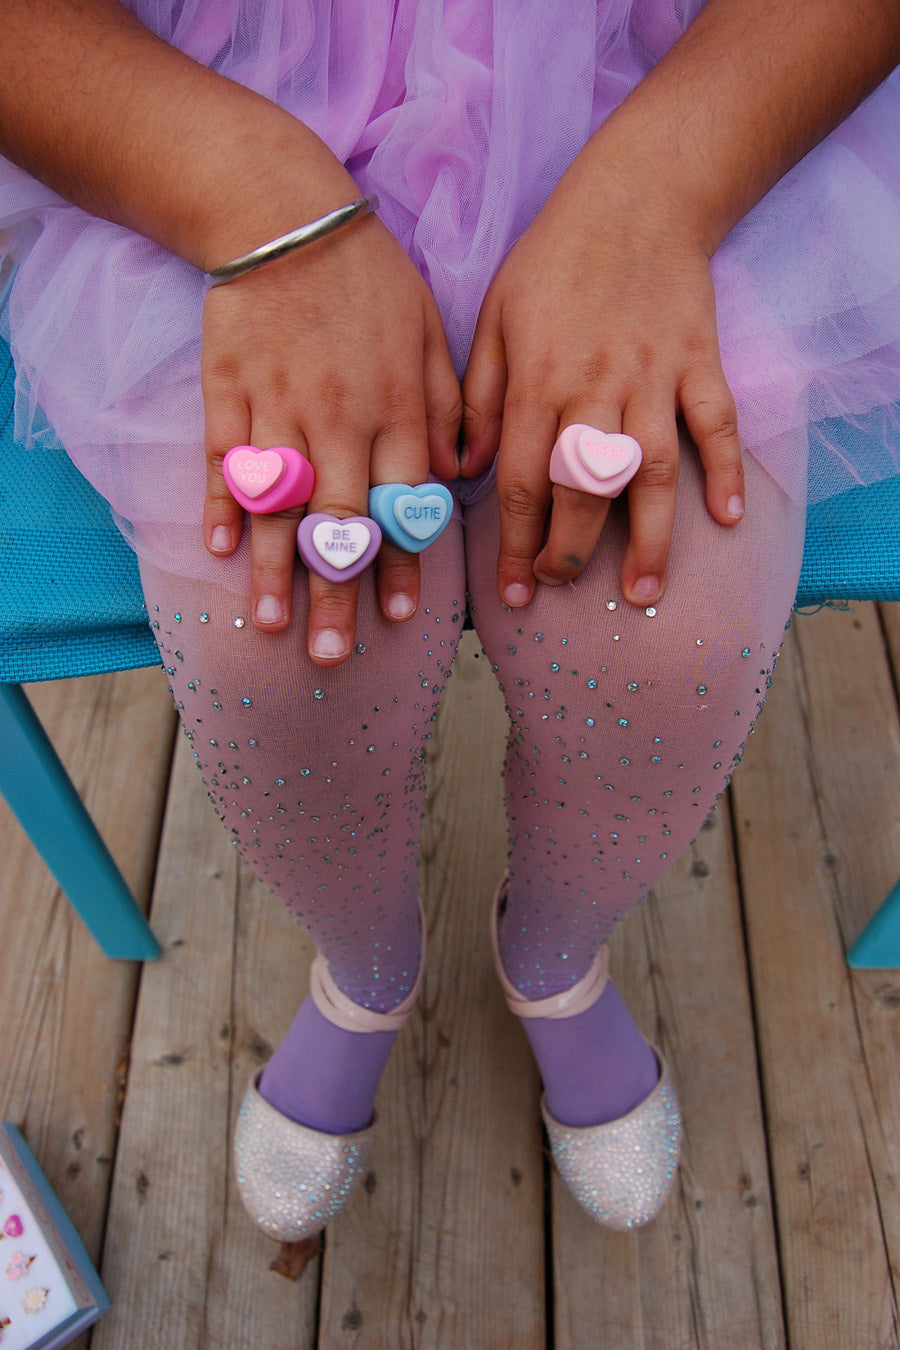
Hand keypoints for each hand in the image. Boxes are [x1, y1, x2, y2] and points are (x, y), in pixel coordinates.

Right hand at [201, 174, 460, 664]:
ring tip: (272, 626)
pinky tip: (219, 553)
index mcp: (398, 410)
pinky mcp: (229, 394)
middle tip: (334, 656)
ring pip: (280, 504)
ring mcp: (280, 410)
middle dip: (338, 594)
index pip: (404, 504)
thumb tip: (459, 477)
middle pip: (340, 522)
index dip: (402, 564)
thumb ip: (451, 407)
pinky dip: (220, 505)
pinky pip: (224, 461)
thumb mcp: (432, 331)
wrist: (285, 213)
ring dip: (276, 571)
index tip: (404, 619)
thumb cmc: (370, 277)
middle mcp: (341, 420)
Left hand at [461, 144, 744, 609]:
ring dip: (648, 539)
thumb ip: (476, 397)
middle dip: (570, 552)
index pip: (522, 481)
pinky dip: (727, 471)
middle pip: (583, 490)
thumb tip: (462, 470)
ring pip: (651, 473)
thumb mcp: (493, 318)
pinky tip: (728, 519)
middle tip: (562, 589)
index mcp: (538, 381)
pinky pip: (716, 425)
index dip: (516, 543)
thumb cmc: (553, 260)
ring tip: (643, 592)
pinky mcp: (700, 363)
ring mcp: (654, 378)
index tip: (512, 589)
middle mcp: (595, 388)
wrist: (635, 197)